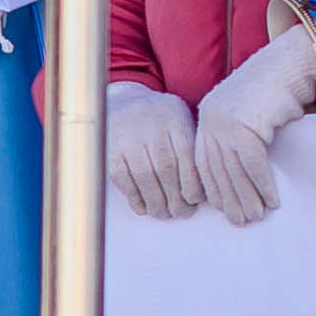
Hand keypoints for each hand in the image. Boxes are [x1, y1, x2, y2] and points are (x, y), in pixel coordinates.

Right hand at [108, 83, 201, 221]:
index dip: (193, 183)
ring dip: (157, 202)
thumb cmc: (160, 119)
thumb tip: (205, 189)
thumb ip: (192, 146)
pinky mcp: (109, 151)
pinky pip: (124, 180)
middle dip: (176, 197)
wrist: (122, 102)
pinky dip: (136, 198)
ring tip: (164, 214)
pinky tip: (144, 208)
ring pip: (146, 177)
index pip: (188, 156)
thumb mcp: (180, 120)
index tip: (196, 200)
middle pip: (167, 169)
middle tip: (183, 213)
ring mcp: (128, 138)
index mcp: (174, 117)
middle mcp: (151, 125)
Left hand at [190, 20, 315, 224]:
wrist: (297, 60)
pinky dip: (262, 184)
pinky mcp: (245, 123)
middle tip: (242, 221)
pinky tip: (272, 199)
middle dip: (230, 199)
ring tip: (258, 216)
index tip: (225, 208)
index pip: (203, 161)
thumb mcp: (254, 114)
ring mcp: (226, 119)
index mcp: (209, 114)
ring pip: (233, 170)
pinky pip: (253, 163)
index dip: (214, 188)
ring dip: (247, 197)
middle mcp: (211, 116)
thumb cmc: (282, 86)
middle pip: (216, 169)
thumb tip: (246, 175)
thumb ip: (244, 137)